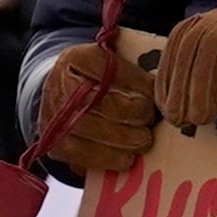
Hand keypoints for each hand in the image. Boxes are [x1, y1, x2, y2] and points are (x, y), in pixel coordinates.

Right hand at [41, 43, 157, 173]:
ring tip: (143, 140)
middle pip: (97, 101)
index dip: (136, 82)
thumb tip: (162, 87)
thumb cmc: (99, 81)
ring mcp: (54, 115)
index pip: (109, 68)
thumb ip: (134, 69)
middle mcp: (60, 84)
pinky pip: (82, 155)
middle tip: (149, 119)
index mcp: (78, 58)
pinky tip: (127, 157)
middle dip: (130, 113)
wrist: (62, 99)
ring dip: (123, 139)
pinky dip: (109, 158)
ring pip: (89, 130)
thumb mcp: (113, 64)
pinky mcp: (55, 144)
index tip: (155, 93)